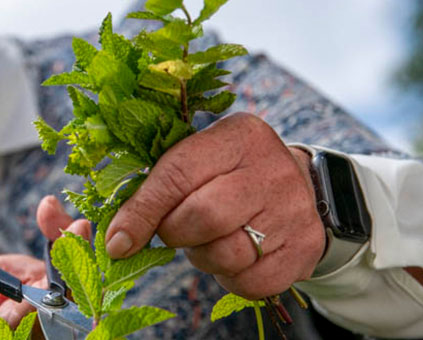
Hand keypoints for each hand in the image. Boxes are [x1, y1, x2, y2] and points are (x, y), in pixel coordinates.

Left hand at [103, 112, 325, 299]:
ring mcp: (294, 210)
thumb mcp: (200, 161)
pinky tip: (236, 257)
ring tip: (210, 239)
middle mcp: (272, 169)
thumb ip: (159, 187)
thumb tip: (117, 239)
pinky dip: (232, 279)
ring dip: (204, 257)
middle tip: (176, 231)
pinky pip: (251, 282)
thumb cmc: (230, 174)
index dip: (143, 211)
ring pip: (227, 254)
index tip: (119, 241)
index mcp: (239, 136)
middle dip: (176, 233)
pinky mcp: (305, 248)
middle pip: (205, 217)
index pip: (179, 173)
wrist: (300, 186)